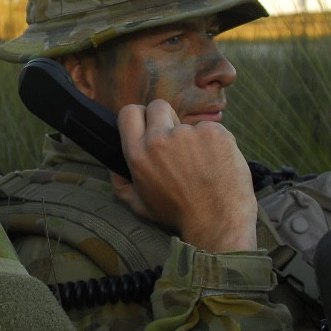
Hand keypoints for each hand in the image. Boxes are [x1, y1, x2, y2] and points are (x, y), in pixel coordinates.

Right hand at [111, 99, 257, 252]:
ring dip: (195, 138)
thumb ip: (122, 183)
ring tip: (203, 165)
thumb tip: (112, 165)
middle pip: (158, 106)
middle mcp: (160, 139)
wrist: (218, 223)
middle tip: (178, 142)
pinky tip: (218, 163)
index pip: (129, 113)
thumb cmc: (180, 216)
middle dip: (167, 119)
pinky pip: (212, 129)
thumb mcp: (141, 206)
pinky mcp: (215, 132)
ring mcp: (189, 133)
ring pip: (190, 123)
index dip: (140, 116)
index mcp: (138, 154)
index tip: (149, 124)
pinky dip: (216, 143)